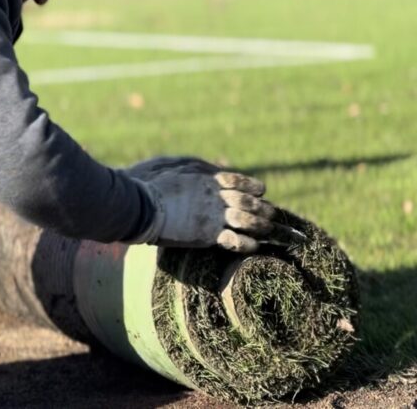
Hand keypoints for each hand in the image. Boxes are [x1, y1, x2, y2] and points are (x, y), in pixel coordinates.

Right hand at [124, 157, 274, 252]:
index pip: (240, 182)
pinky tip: (255, 246)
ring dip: (262, 226)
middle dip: (264, 209)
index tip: (261, 191)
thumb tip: (201, 170)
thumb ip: (191, 171)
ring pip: (249, 220)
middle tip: (274, 215)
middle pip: (249, 201)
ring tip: (271, 232)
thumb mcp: (175, 171)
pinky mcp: (209, 234)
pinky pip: (237, 240)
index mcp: (209, 180)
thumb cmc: (152, 187)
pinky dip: (248, 243)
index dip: (253, 188)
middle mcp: (217, 196)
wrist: (143, 205)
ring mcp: (215, 215)